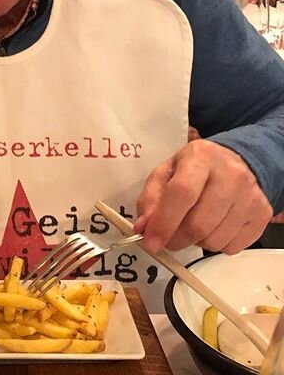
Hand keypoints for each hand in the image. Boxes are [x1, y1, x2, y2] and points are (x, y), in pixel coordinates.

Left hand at [134, 139, 272, 253]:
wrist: (233, 163)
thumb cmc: (193, 169)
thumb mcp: (166, 173)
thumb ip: (150, 199)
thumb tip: (143, 229)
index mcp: (200, 157)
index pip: (182, 193)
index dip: (164, 222)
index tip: (150, 242)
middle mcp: (230, 174)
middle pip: (199, 223)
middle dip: (176, 239)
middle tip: (167, 239)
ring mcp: (250, 195)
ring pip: (215, 240)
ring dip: (195, 242)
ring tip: (192, 225)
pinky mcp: (262, 215)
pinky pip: (232, 247)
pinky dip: (215, 244)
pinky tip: (212, 227)